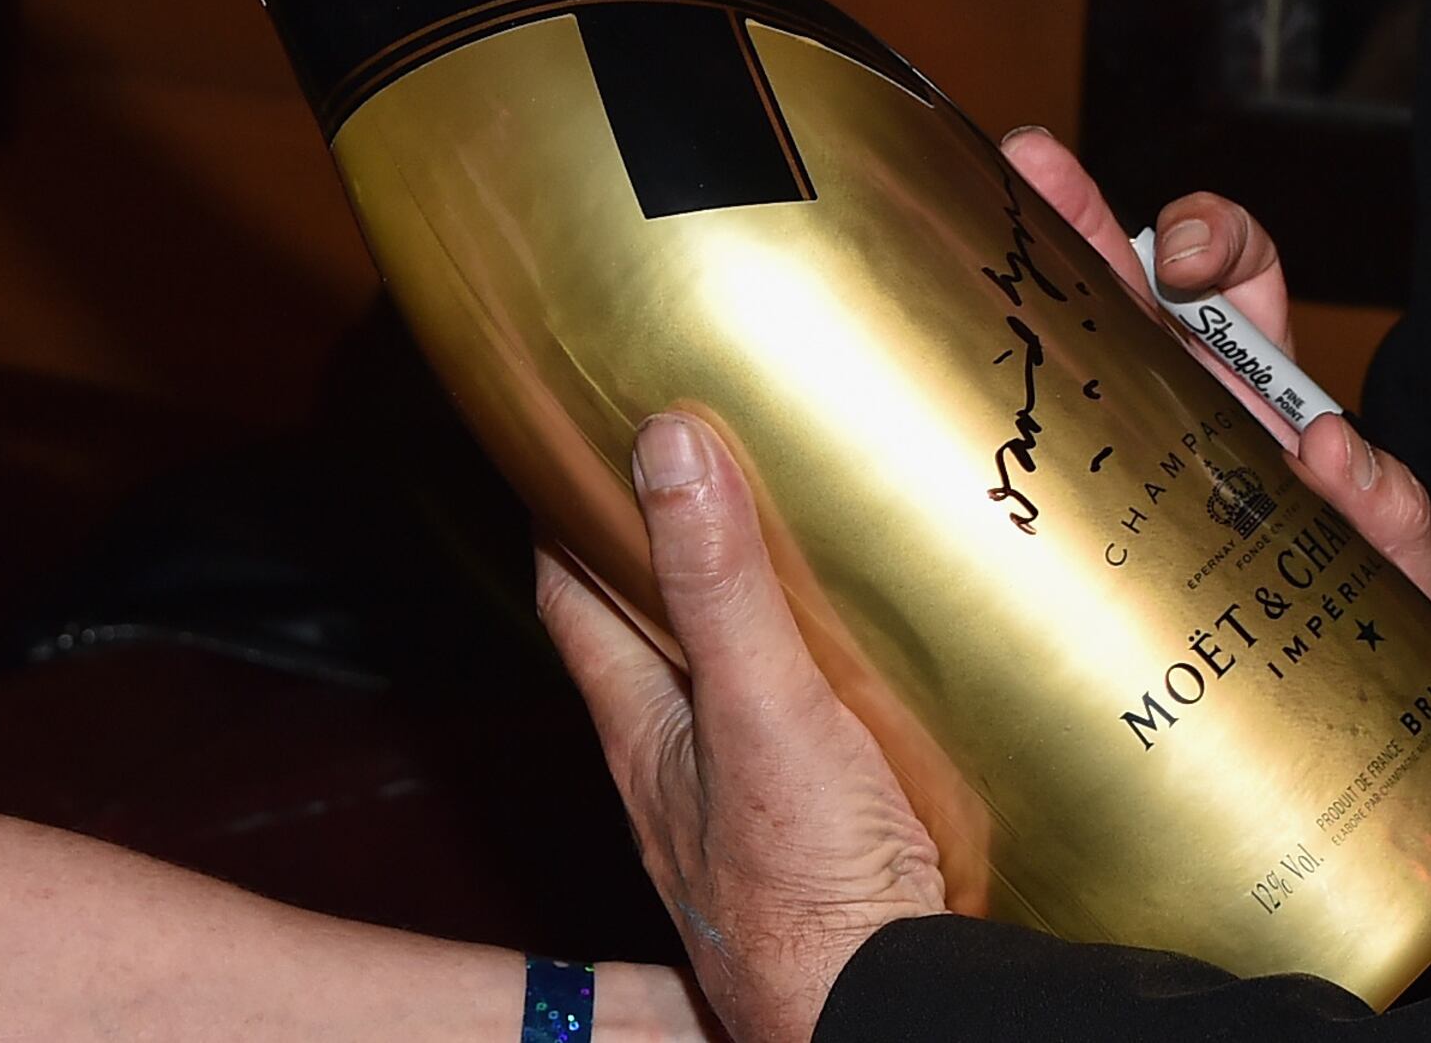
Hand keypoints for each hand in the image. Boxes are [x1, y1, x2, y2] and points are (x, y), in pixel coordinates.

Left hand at [540, 417, 947, 1042]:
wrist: (871, 1004)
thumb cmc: (805, 885)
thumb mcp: (761, 708)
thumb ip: (718, 586)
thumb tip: (664, 447)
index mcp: (643, 731)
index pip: (574, 602)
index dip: (560, 520)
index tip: (559, 443)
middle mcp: (676, 768)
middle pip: (641, 642)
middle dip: (647, 557)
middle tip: (674, 466)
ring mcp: (739, 806)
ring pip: (712, 689)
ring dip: (724, 619)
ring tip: (763, 547)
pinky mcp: (810, 830)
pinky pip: (785, 729)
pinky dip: (794, 679)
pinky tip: (843, 673)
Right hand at [998, 126, 1430, 628]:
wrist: (1333, 713)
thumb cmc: (1368, 620)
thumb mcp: (1407, 568)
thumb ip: (1392, 514)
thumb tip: (1330, 449)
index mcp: (1259, 396)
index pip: (1235, 280)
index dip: (1212, 241)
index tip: (1183, 260)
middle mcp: (1188, 413)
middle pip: (1126, 288)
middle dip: (1077, 213)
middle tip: (1031, 162)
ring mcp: (1135, 460)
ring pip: (1078, 355)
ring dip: (1038, 288)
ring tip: (994, 232)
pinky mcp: (1104, 536)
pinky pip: (1057, 472)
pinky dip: (1044, 433)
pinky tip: (1033, 424)